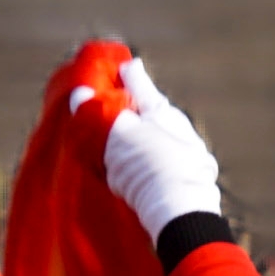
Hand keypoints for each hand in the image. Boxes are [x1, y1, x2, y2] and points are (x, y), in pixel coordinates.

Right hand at [97, 58, 223, 240]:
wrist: (182, 210)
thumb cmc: (147, 165)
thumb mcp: (117, 136)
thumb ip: (97, 115)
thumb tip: (79, 93)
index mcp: (160, 108)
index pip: (137, 81)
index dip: (125, 73)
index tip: (123, 65)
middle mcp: (179, 125)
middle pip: (152, 112)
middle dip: (136, 111)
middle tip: (119, 111)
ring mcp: (191, 153)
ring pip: (162, 139)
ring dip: (147, 141)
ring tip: (129, 150)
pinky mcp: (195, 181)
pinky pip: (169, 164)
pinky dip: (156, 165)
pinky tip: (148, 178)